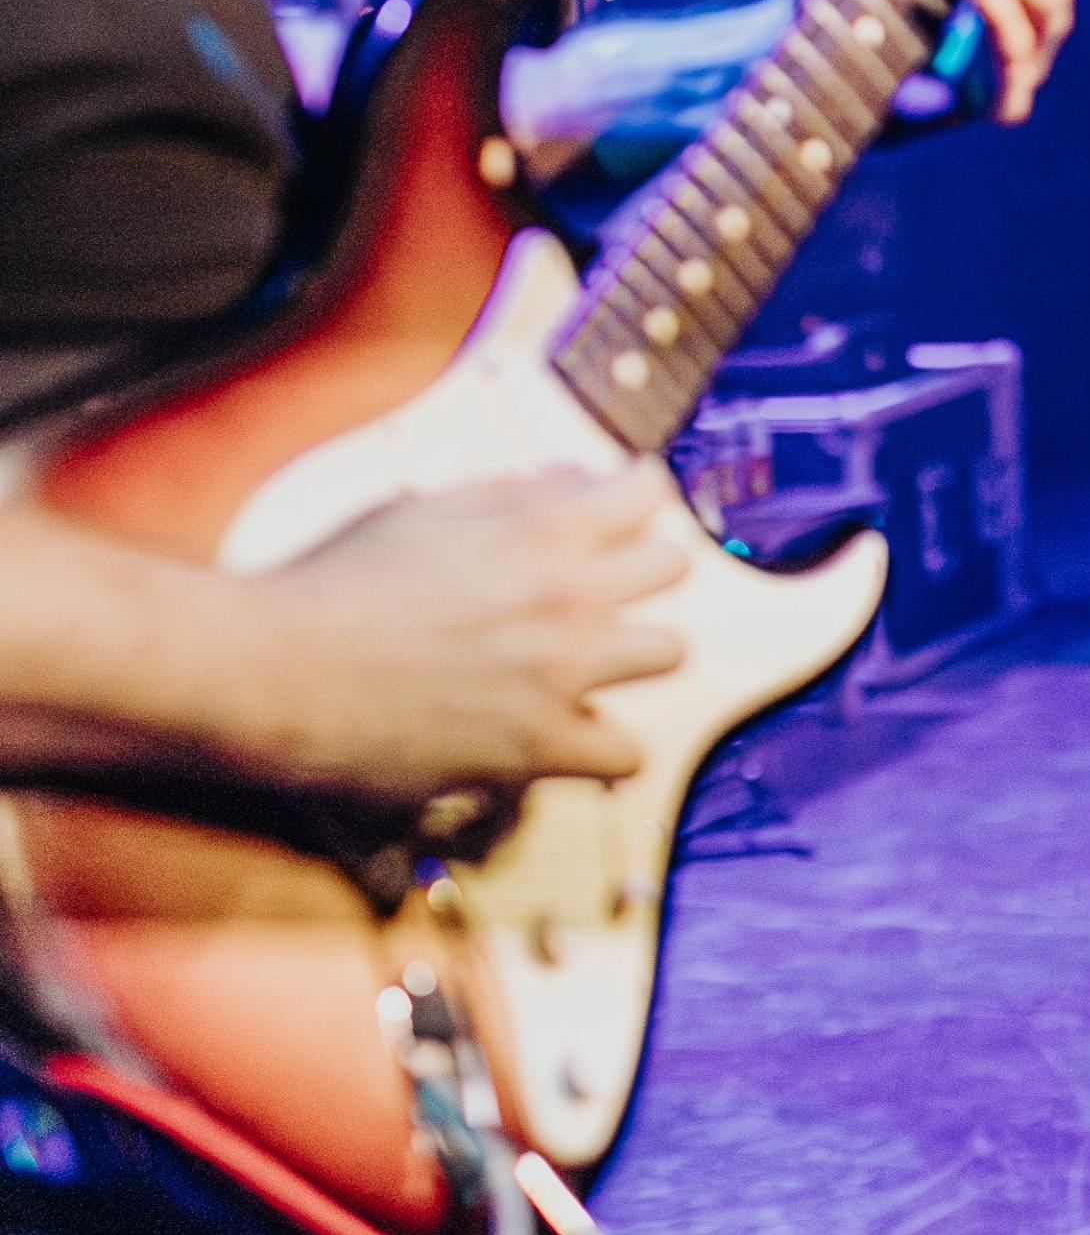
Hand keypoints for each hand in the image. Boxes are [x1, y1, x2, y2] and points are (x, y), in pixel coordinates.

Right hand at [240, 469, 691, 809]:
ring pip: (670, 652)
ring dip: (632, 654)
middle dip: (637, 571)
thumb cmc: (332, 583)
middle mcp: (567, 595)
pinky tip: (569, 732)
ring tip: (585, 661)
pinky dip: (604, 745)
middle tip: (591, 590)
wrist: (272, 671)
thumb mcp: (421, 508)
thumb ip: (511, 493)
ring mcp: (561, 673)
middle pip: (672, 566)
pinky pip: (628, 752)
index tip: (615, 516)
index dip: (632, 501)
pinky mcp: (538, 747)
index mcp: (539, 526)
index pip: (648, 490)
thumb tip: (578, 482)